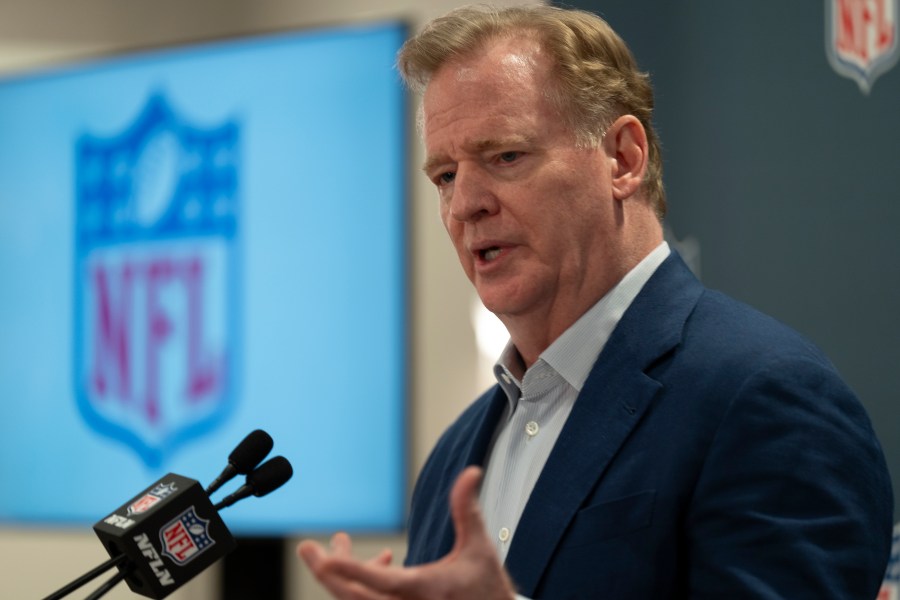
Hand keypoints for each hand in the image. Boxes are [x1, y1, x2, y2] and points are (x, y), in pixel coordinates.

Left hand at [297, 466, 516, 599]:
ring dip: (342, 572)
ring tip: (338, 543)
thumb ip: (467, 509)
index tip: (325, 560)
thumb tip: (470, 473)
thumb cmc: (486, 587)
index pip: (384, 582)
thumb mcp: (478, 546)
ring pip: (355, 599)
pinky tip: (382, 559)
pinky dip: (363, 580)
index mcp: (425, 590)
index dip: (352, 570)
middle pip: (353, 596)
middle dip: (327, 571)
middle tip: (307, 548)